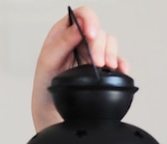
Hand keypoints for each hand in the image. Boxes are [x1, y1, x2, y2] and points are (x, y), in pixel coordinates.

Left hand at [32, 6, 129, 131]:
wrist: (51, 104)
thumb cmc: (46, 80)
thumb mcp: (48, 60)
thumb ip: (63, 42)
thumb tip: (78, 28)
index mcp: (65, 31)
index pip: (82, 15)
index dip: (89, 20)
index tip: (91, 34)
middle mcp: (81, 38)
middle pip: (99, 31)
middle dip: (99, 46)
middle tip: (96, 62)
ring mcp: (93, 51)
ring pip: (109, 43)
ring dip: (111, 54)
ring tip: (106, 67)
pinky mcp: (102, 65)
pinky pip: (116, 59)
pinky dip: (121, 64)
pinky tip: (120, 70)